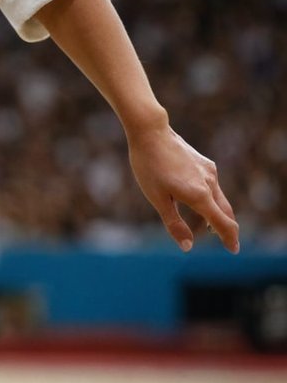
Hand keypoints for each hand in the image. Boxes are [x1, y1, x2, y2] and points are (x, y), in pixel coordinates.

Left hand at [128, 124, 239, 253]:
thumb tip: (188, 247)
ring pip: (219, 199)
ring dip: (215, 214)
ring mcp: (209, 172)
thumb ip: (174, 224)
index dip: (229, 238)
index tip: (233, 250)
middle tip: (226, 242)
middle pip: (225, 212)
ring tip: (203, 226)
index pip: (222, 223)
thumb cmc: (150, 166)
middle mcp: (210, 183)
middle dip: (225, 229)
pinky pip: (212, 187)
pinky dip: (209, 200)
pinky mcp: (205, 164)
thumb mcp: (157, 199)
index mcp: (199, 196)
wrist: (151, 132)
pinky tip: (196, 201)